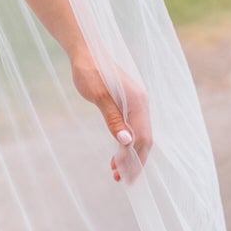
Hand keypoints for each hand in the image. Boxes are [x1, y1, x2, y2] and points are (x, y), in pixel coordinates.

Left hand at [69, 48, 153, 184]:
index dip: (134, 158)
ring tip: (117, 173)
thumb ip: (113, 119)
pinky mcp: (129, 103)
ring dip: (130, 155)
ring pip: (140, 134)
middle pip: (145, 138)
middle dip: (135, 161)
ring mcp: (137, 102)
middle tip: (122, 180)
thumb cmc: (89, 71)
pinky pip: (133, 127)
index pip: (142, 136)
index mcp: (137, 100)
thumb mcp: (98, 96)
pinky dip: (126, 143)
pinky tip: (116, 155)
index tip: (123, 174)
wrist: (85, 51)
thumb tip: (126, 141)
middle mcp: (142, 102)